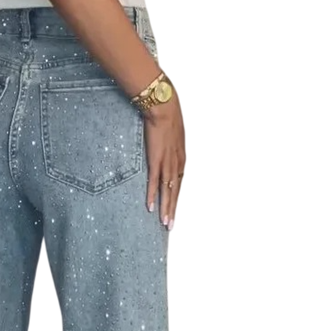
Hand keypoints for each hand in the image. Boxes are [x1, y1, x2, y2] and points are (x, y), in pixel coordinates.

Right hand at [143, 88, 185, 229]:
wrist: (163, 105)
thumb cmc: (167, 114)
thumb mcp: (172, 133)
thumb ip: (168, 145)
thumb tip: (163, 146)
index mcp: (180, 157)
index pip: (178, 183)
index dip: (175, 198)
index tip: (173, 210)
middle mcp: (176, 163)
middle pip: (175, 191)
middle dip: (172, 209)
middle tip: (170, 226)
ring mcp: (166, 162)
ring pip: (167, 191)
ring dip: (165, 208)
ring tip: (164, 223)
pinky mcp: (156, 160)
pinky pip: (154, 182)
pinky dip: (152, 195)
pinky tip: (150, 207)